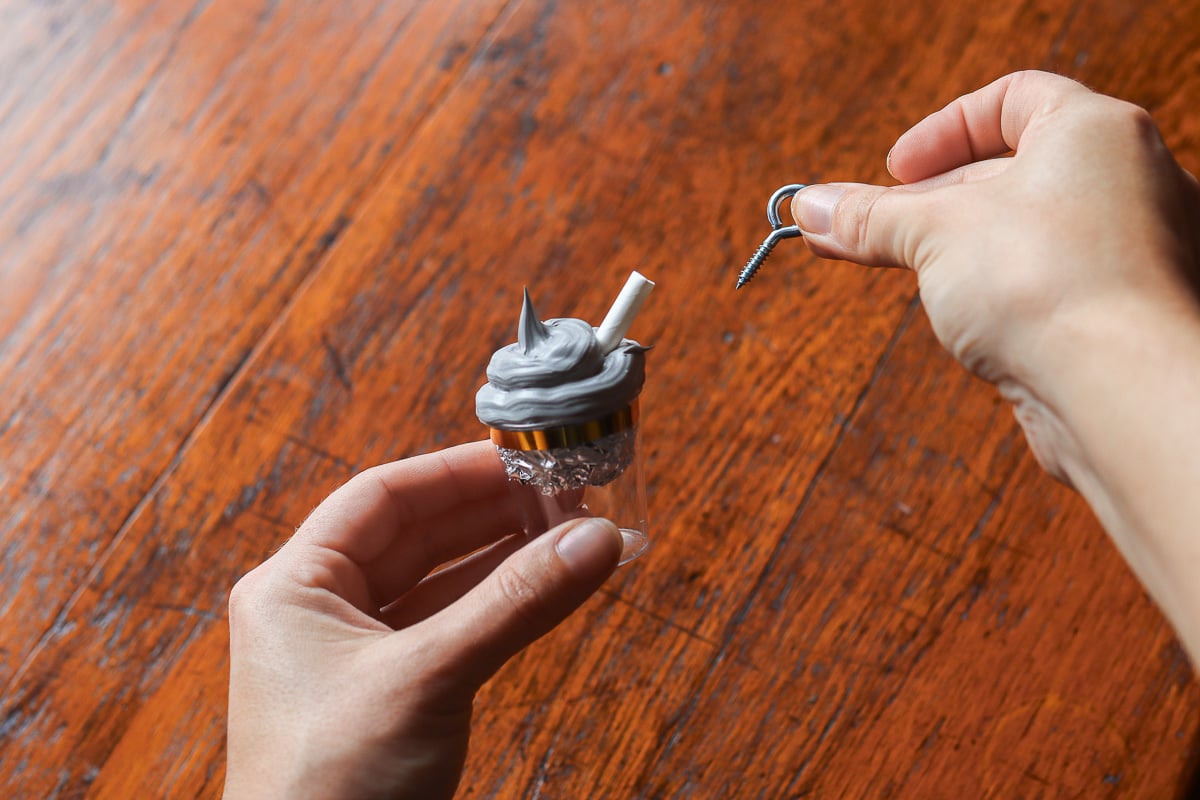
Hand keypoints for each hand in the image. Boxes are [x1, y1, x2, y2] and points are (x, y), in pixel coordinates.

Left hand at [223, 441, 623, 798]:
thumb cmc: (331, 787)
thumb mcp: (428, 678)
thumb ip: (514, 604)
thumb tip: (596, 539)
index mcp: (294, 586)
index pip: (381, 497)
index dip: (455, 472)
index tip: (523, 458)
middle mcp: (320, 611)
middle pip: (415, 535)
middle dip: (490, 513)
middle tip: (562, 491)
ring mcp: (356, 656)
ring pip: (439, 583)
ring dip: (503, 558)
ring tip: (569, 531)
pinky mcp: (391, 695)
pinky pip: (451, 629)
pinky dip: (499, 607)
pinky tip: (546, 586)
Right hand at [790, 70, 1199, 655]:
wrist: (1120, 389)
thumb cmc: (1045, 283)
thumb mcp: (933, 233)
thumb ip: (869, 217)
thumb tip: (808, 207)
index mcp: (1094, 132)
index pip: (1012, 100)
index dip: (942, 132)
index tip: (894, 171)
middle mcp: (1126, 183)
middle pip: (1010, 173)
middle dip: (927, 203)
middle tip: (862, 231)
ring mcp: (1131, 253)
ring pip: (1026, 236)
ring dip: (955, 252)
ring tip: (897, 273)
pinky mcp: (1119, 315)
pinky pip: (1047, 286)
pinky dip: (996, 293)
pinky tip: (957, 320)